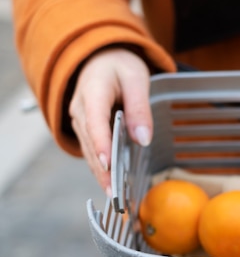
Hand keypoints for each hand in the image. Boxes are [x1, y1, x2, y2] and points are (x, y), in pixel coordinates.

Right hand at [69, 48, 152, 195]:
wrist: (99, 58)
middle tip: (117, 194)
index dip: (102, 144)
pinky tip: (113, 185)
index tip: (109, 164)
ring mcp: (79, 122)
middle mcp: (79, 110)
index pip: (95, 122)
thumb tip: (143, 139)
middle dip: (103, 170)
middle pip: (90, 143)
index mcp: (92, 92)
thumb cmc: (119, 67)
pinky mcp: (85, 130)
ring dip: (101, 174)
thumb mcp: (136, 79)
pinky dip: (101, 168)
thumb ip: (140, 108)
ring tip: (116, 197)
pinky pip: (92, 151)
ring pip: (89, 151)